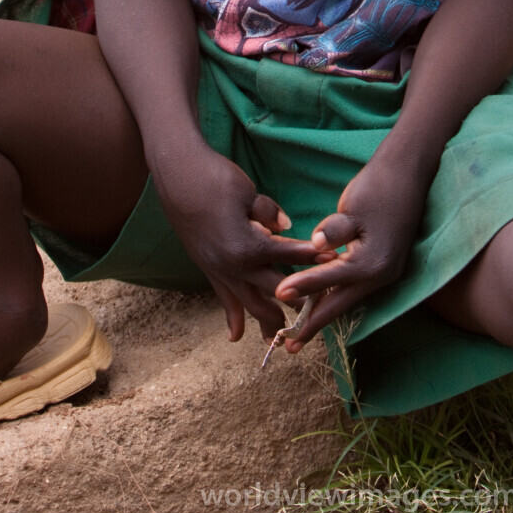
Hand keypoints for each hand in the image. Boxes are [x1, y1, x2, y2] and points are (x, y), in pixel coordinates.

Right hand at [156, 147, 321, 342]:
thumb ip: (269, 213)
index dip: (314, 256)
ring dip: (268, 320)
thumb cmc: (214, 178)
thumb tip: (285, 226)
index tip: (335, 260)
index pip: (289, 254)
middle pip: (275, 290)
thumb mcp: (248, 191)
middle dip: (300, 298)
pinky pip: (223, 298)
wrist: (177, 176)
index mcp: (249, 245)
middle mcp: (234, 265)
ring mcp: (219, 270)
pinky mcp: (207, 268)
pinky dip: (231, 318)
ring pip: (249, 304)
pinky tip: (236, 337)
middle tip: (321, 307)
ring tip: (286, 334)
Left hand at [273, 154, 429, 348]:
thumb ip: (333, 231)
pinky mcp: (387, 264)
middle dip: (314, 324)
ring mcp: (387, 272)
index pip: (330, 281)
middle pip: (342, 305)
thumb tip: (315, 245)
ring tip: (301, 330)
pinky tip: (323, 300)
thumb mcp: (353, 207)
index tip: (278, 296)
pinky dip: (337, 295)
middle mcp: (383, 275)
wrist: (410, 172)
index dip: (302, 288)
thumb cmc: (380, 186)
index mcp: (373, 263)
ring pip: (349, 298)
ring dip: (325, 312)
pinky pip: (357, 287)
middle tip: (289, 346)